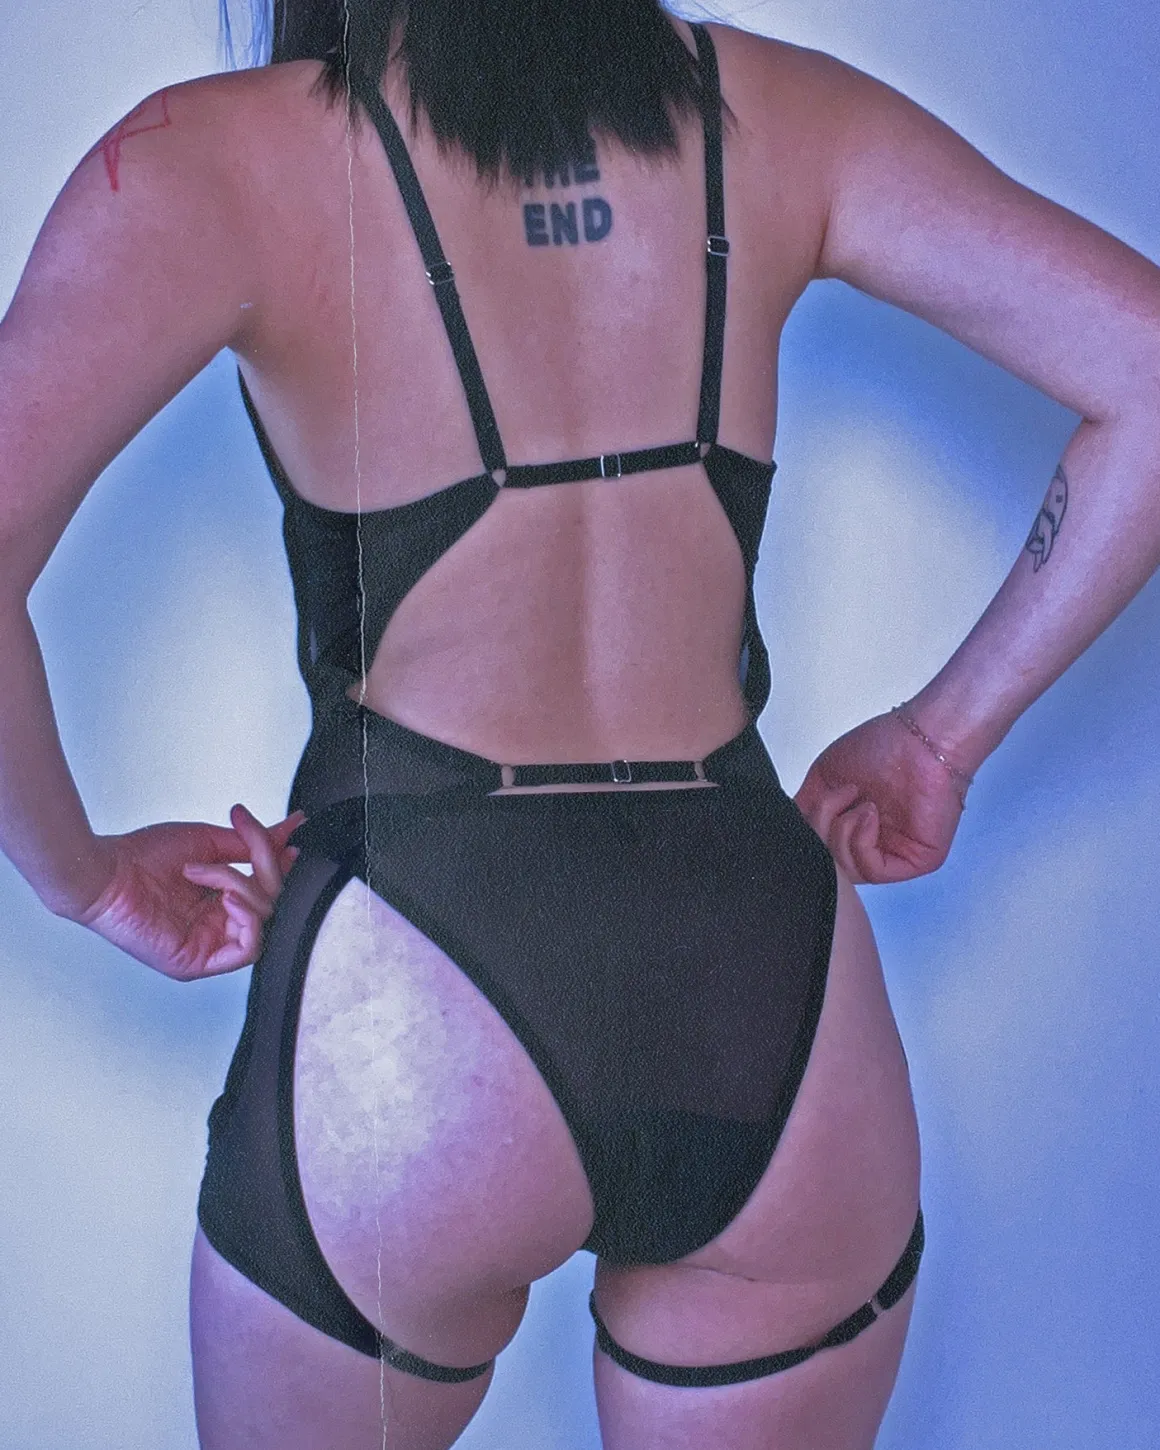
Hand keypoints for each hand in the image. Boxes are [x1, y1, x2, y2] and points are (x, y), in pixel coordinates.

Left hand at [76, 805, 304, 978]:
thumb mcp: (209, 842)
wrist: (104, 871)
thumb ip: (252, 844)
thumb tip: (288, 830)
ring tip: (205, 871)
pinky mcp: (197, 963)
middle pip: (271, 904)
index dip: (282, 866)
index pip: (270, 889)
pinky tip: (228, 900)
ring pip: (262, 923)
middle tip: (248, 838)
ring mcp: (208, 945)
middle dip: (264, 866)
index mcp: (219, 902)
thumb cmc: (139, 858)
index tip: (289, 839)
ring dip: (242, 888)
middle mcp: (217, 925)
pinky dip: (248, 922)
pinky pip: (246, 951)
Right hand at [794, 711, 966, 883]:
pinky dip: (860, 843)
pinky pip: (874, 871)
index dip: (807, 834)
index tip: (809, 806)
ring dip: (841, 833)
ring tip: (856, 802)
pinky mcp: (917, 861)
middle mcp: (873, 843)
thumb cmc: (883, 746)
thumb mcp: (824, 778)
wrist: (919, 736)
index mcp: (853, 828)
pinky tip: (868, 814)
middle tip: (832, 800)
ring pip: (848, 872)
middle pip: (829, 865)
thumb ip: (805, 809)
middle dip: (820, 831)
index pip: (819, 851)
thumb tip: (792, 832)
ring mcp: (894, 854)